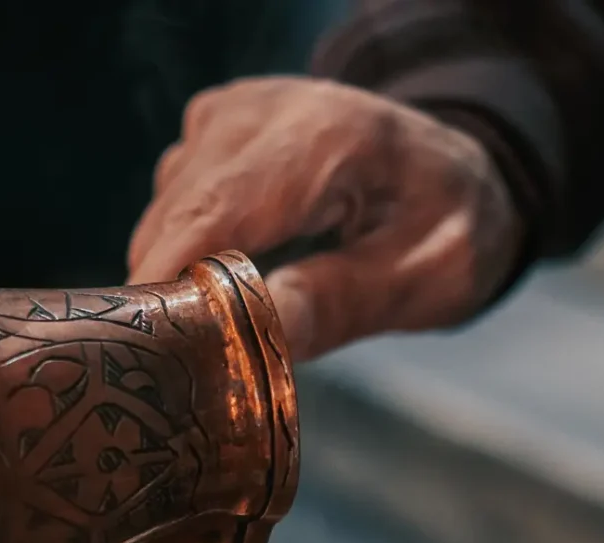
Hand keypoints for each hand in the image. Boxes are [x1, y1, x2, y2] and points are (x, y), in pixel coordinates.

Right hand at [128, 77, 519, 361]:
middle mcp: (265, 110)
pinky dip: (182, 251)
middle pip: (178, 213)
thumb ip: (343, 301)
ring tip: (211, 332)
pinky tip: (218, 285)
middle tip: (176, 372)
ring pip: (164, 211)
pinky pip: (172, 202)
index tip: (147, 348)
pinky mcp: (215, 129)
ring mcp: (233, 114)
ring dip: (175, 276)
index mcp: (327, 137)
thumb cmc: (450, 229)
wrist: (456, 175)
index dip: (168, 280)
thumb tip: (258, 334)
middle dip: (166, 293)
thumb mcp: (425, 278)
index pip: (218, 210)